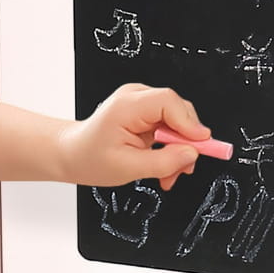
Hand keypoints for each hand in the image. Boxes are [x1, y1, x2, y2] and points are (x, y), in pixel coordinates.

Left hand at [57, 83, 208, 190]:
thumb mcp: (127, 168)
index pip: (168, 102)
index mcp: (127, 106)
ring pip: (178, 120)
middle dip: (186, 141)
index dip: (188, 122)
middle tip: (184, 169)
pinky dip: (171, 146)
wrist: (72, 154)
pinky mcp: (146, 112)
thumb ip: (163, 162)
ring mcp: (141, 103)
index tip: (201, 144)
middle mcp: (136, 97)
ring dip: (179, 148)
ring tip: (169, 175)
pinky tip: (164, 165)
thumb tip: (191, 154)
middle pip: (178, 110)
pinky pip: (170, 125)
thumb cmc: (90, 159)